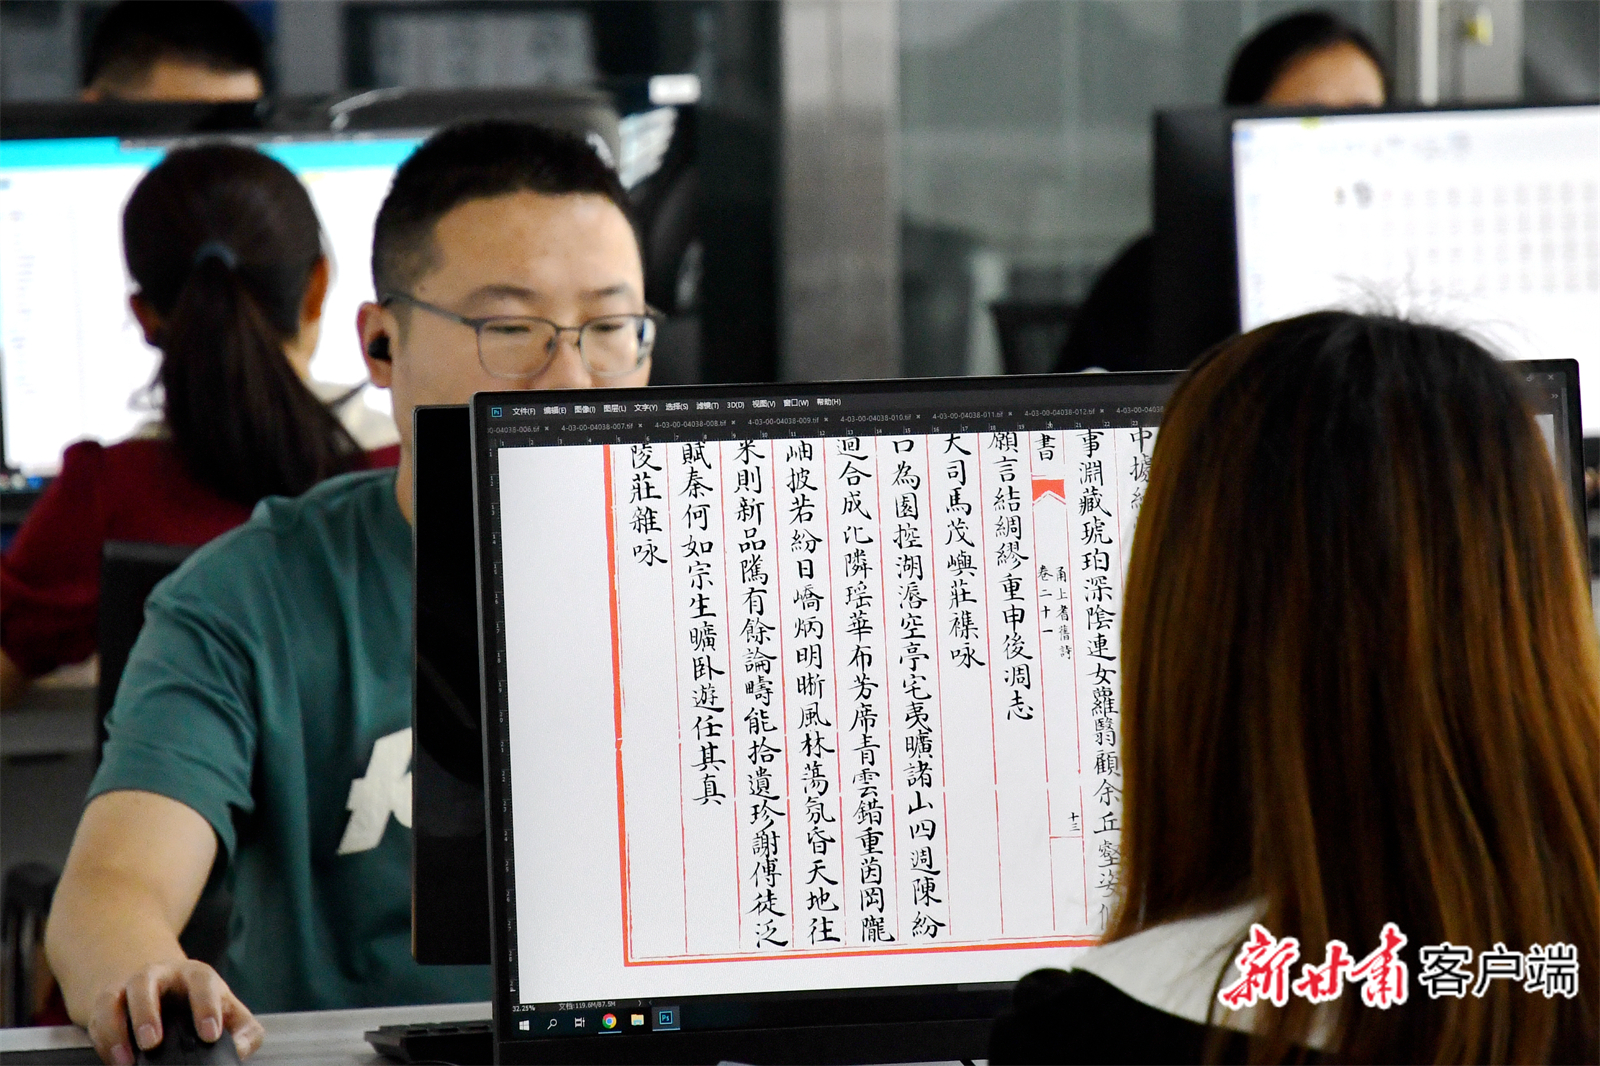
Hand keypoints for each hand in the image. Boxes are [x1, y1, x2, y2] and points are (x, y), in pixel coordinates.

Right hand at [87, 960, 262, 1063]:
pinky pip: (99, 1018)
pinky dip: (104, 1041)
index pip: (203, 984)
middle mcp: (160, 975)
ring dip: (116, 1028)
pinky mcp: (108, 1002)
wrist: (168, 988)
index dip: (206, 1008)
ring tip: (127, 1060)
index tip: (210, 1036)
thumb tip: (241, 1048)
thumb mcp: (229, 1011)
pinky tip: (116, 1060)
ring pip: (115, 997)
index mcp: (196, 976)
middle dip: (146, 1012)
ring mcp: (130, 987)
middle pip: (147, 982)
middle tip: (152, 1042)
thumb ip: (246, 1030)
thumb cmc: (202, 1003)